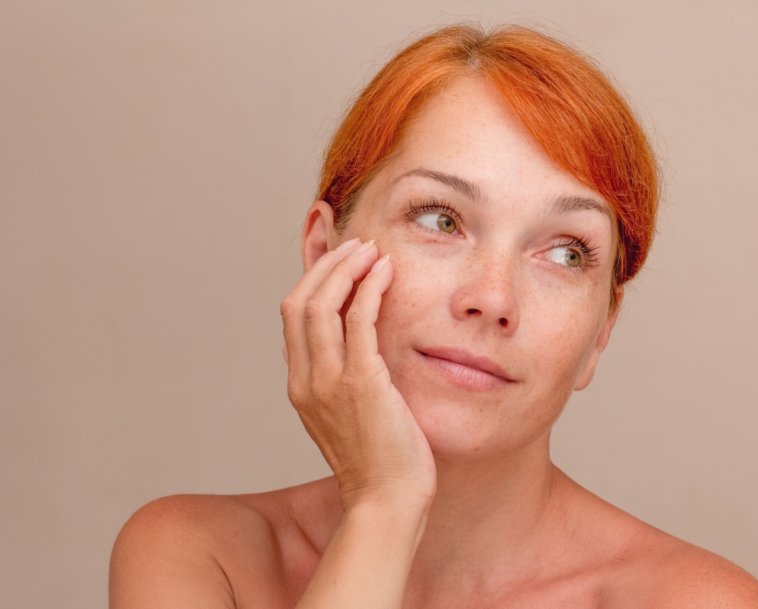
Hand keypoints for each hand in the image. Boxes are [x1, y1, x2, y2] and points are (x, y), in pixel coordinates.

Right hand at [280, 238, 435, 509]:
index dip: (315, 281)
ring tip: (372, 251)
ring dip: (346, 269)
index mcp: (300, 387)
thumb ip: (346, 378)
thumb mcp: (352, 414)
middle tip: (358, 247)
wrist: (388, 499)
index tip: (344, 262)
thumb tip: (362, 345)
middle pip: (298, 303)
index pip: (293, 318)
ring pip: (321, 304)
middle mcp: (306, 381)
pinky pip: (358, 320)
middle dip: (327, 266)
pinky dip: (369, 288)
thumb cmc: (382, 460)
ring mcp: (329, 382)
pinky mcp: (361, 382)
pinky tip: (386, 273)